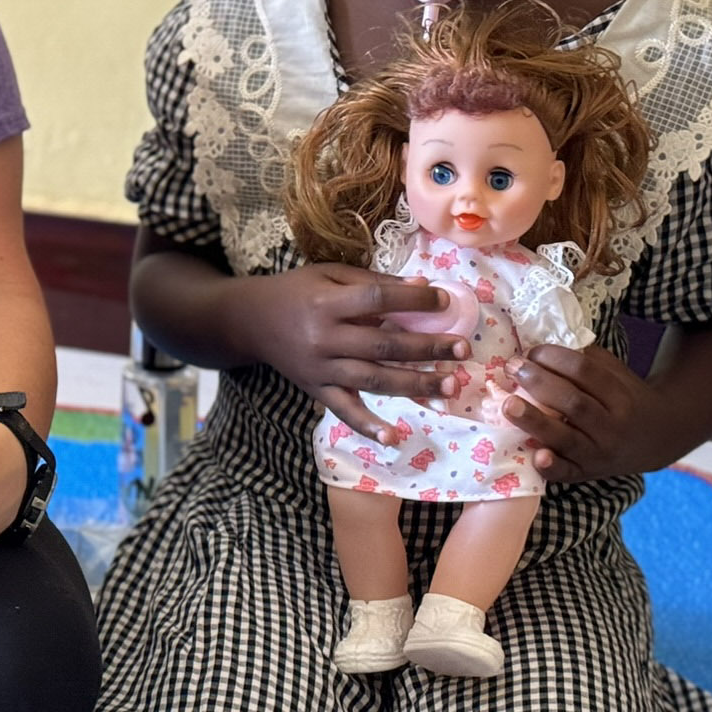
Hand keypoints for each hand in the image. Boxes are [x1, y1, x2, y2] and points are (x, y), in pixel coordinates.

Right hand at [235, 264, 465, 444]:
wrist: (248, 321)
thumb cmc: (295, 291)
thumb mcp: (327, 274)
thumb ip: (371, 281)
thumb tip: (421, 286)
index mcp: (326, 302)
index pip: (377, 299)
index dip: (413, 300)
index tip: (445, 298)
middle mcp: (323, 337)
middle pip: (383, 345)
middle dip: (426, 347)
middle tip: (463, 348)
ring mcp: (320, 368)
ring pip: (373, 379)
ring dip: (415, 384)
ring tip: (450, 383)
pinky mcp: (316, 390)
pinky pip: (344, 411)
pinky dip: (368, 426)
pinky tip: (394, 437)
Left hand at [504, 343, 676, 481]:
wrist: (655, 441)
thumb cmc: (623, 399)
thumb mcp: (615, 375)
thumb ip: (586, 359)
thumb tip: (540, 338)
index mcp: (621, 397)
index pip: (586, 372)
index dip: (555, 357)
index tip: (532, 351)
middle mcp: (612, 427)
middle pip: (574, 403)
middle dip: (539, 382)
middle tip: (512, 367)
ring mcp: (599, 453)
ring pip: (566, 437)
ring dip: (534, 420)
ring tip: (508, 403)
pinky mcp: (585, 473)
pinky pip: (566, 473)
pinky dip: (551, 466)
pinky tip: (536, 456)